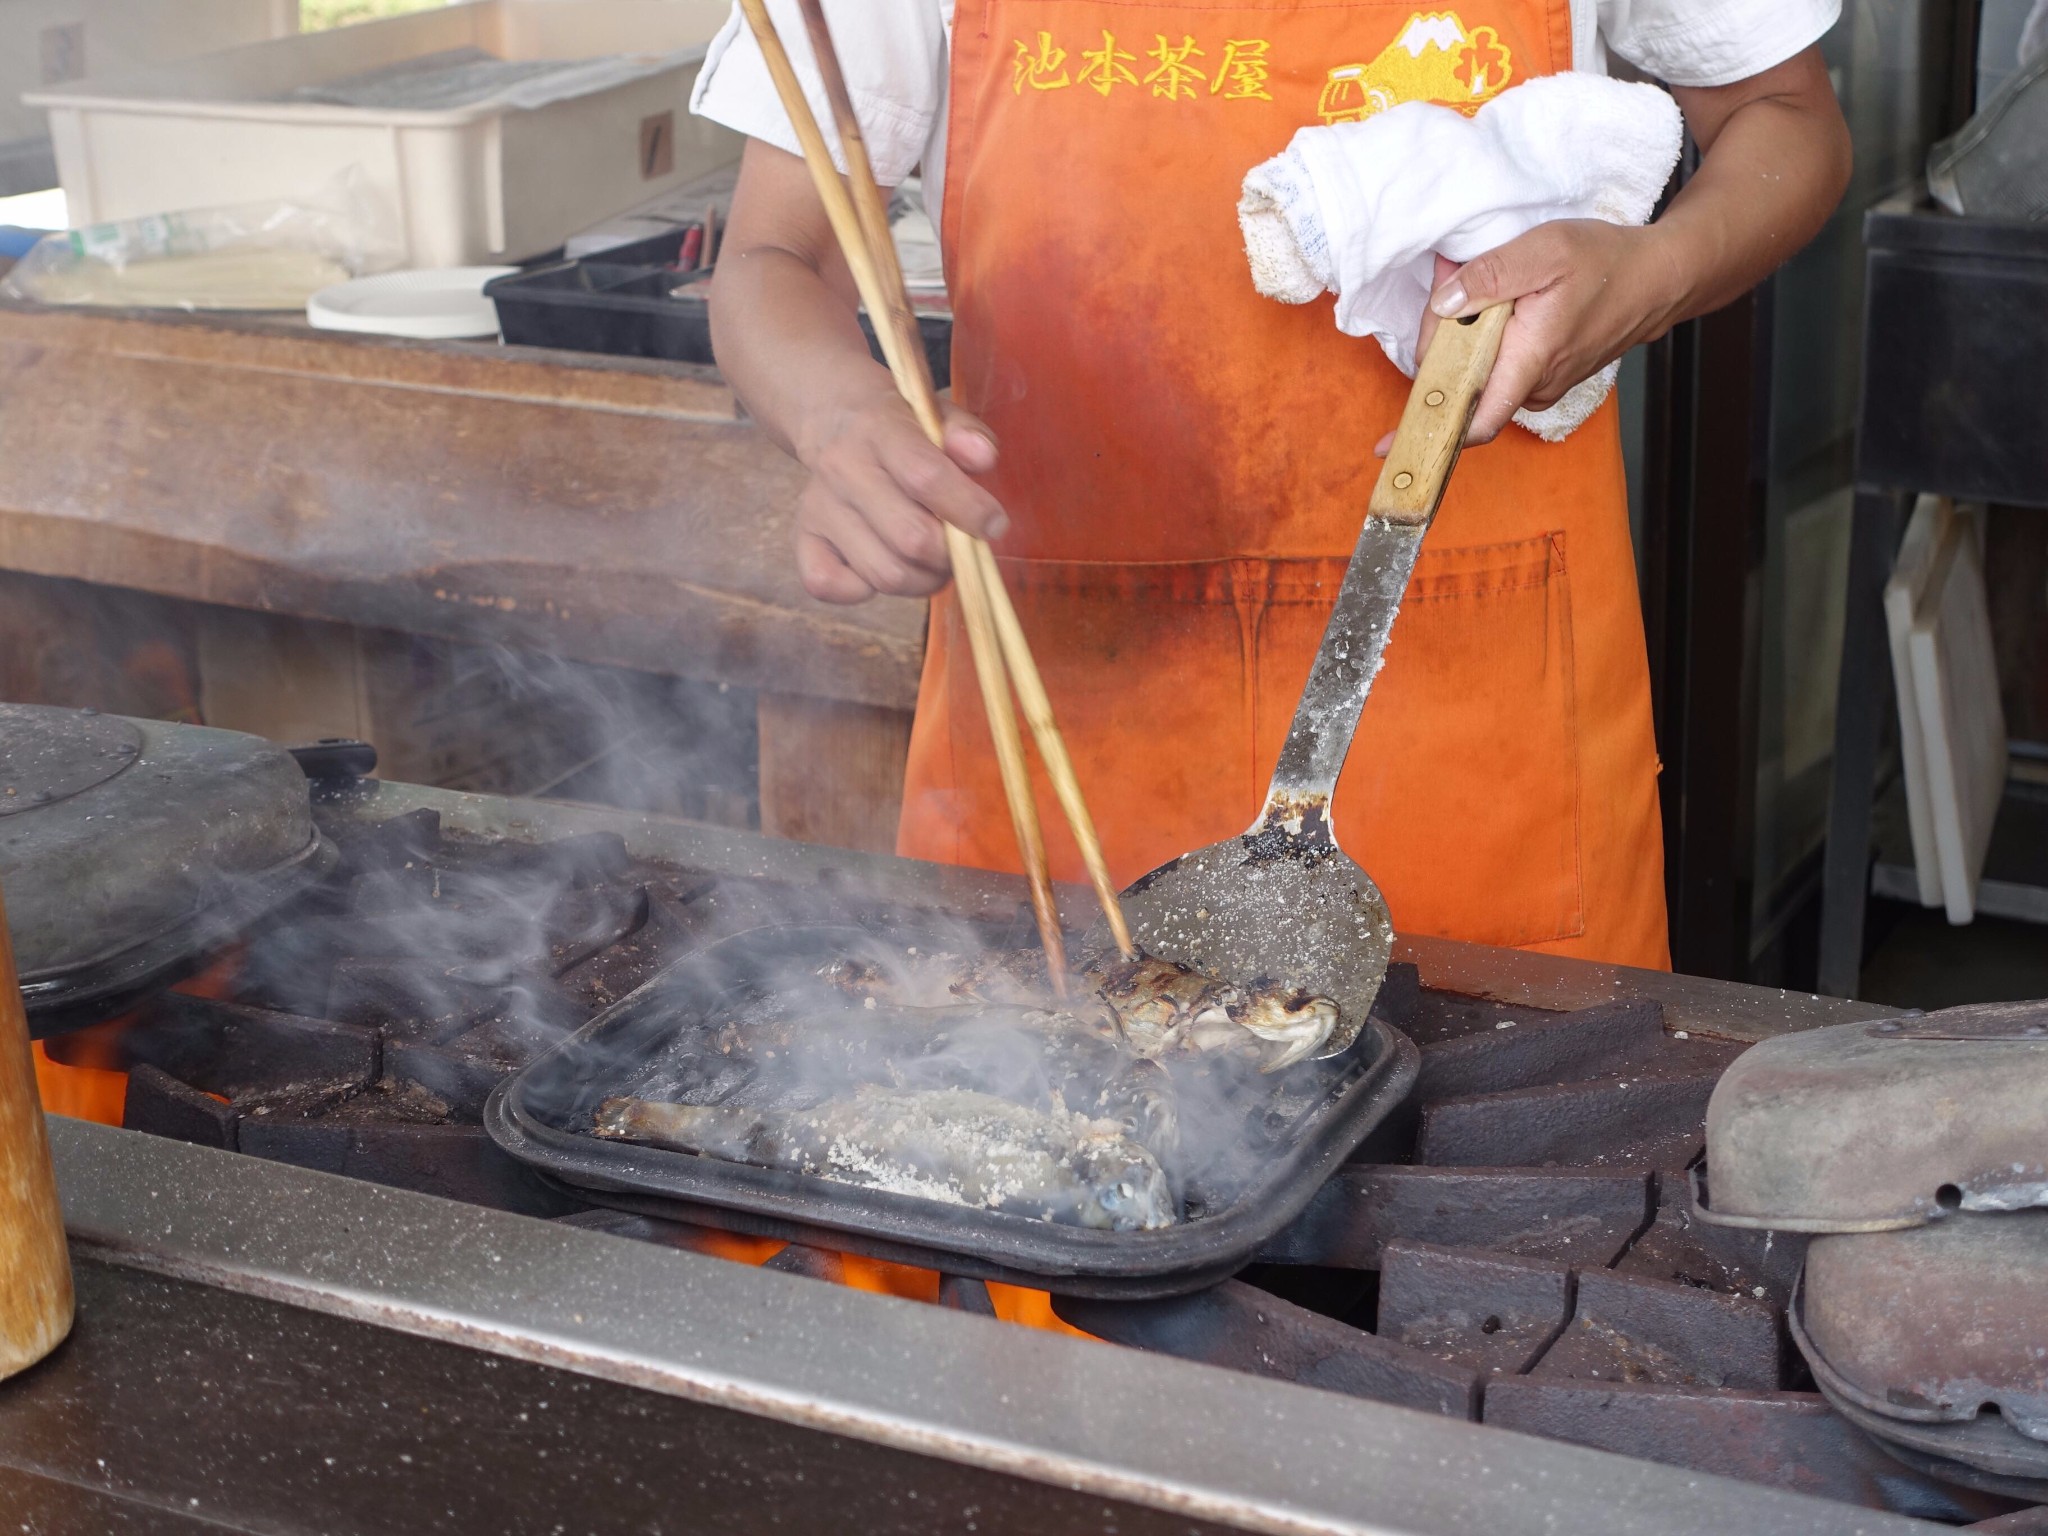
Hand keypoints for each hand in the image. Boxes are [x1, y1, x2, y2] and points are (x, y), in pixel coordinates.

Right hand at [792, 389, 1008, 602]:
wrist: (835, 419)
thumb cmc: (902, 428)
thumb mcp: (938, 416)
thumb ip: (967, 434)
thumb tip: (983, 458)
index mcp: (880, 430)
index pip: (925, 477)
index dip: (969, 510)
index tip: (994, 525)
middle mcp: (842, 468)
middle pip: (910, 538)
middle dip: (950, 555)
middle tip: (962, 549)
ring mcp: (819, 506)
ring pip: (884, 573)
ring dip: (923, 580)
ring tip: (933, 562)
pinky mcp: (803, 536)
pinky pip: (828, 586)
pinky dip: (863, 591)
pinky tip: (884, 566)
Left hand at [1376, 222, 1684, 452]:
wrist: (1661, 277)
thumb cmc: (1608, 263)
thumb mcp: (1544, 251)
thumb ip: (1490, 275)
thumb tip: (1445, 302)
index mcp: (1529, 363)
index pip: (1473, 421)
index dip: (1428, 432)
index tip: (1389, 444)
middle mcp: (1534, 386)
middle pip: (1463, 386)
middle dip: (1440, 345)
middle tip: (1447, 285)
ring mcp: (1541, 385)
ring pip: (1480, 375)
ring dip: (1463, 339)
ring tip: (1472, 285)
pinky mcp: (1545, 375)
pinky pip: (1499, 367)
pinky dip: (1484, 340)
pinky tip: (1492, 303)